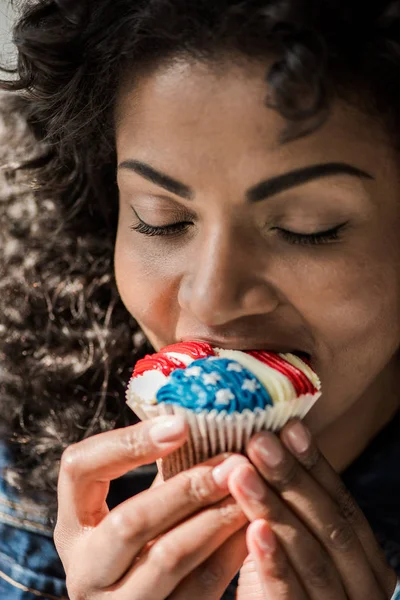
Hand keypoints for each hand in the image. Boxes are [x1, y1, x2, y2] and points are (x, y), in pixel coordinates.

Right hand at [54, 416, 248, 599]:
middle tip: (233, 462)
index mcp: (75, 526)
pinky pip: (201, 588)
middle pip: (130, 521)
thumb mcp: (143, 507)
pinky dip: (231, 551)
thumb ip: (163, 472)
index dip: (128, 443)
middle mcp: (85, 570)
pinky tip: (255, 523)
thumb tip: (205, 418)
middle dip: (186, 488)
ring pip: (169, 556)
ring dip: (216, 517)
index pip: (80, 468)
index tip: (180, 426)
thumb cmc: (150, 542)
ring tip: (250, 487)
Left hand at [227, 419, 397, 599]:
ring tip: (242, 472)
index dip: (316, 466)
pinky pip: (292, 597)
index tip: (290, 428)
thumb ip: (291, 515)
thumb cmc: (289, 596)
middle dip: (294, 478)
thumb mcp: (299, 552)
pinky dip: (274, 563)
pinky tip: (254, 531)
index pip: (343, 506)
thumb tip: (261, 453)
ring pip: (312, 555)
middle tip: (259, 440)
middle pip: (331, 525)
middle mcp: (363, 586)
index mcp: (363, 562)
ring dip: (275, 508)